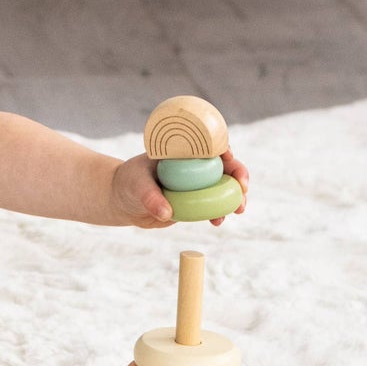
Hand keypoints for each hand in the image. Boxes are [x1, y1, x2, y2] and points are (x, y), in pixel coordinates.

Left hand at [110, 148, 250, 228]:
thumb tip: (166, 213)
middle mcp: (192, 165)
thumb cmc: (129, 183)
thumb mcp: (136, 186)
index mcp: (181, 150)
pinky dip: (219, 212)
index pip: (207, 143)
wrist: (123, 201)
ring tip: (239, 209)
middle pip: (223, 165)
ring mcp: (195, 184)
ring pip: (223, 187)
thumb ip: (150, 197)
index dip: (223, 147)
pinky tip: (218, 222)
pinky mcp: (194, 202)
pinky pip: (212, 206)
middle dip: (238, 174)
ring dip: (235, 196)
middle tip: (243, 188)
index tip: (228, 157)